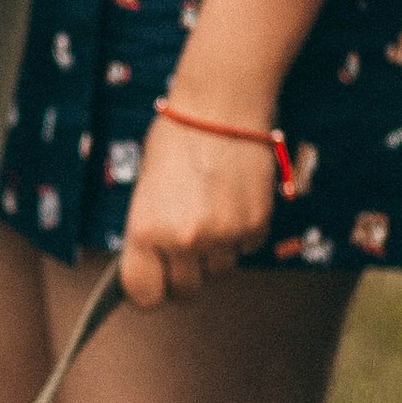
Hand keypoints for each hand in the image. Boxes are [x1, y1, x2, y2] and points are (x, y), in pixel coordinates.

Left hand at [119, 106, 277, 306]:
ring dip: (213, 254)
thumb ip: (149, 232)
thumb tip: (154, 265)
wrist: (221, 107)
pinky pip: (245, 249)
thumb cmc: (175, 141)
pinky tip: (230, 202)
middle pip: (185, 291)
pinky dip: (239, 234)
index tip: (151, 283)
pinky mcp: (256, 225)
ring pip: (219, 271)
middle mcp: (185, 240)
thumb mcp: (145, 189)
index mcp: (146, 231)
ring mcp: (223, 235)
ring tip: (208, 213)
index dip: (147, 291)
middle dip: (183, 275)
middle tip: (182, 250)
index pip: (145, 295)